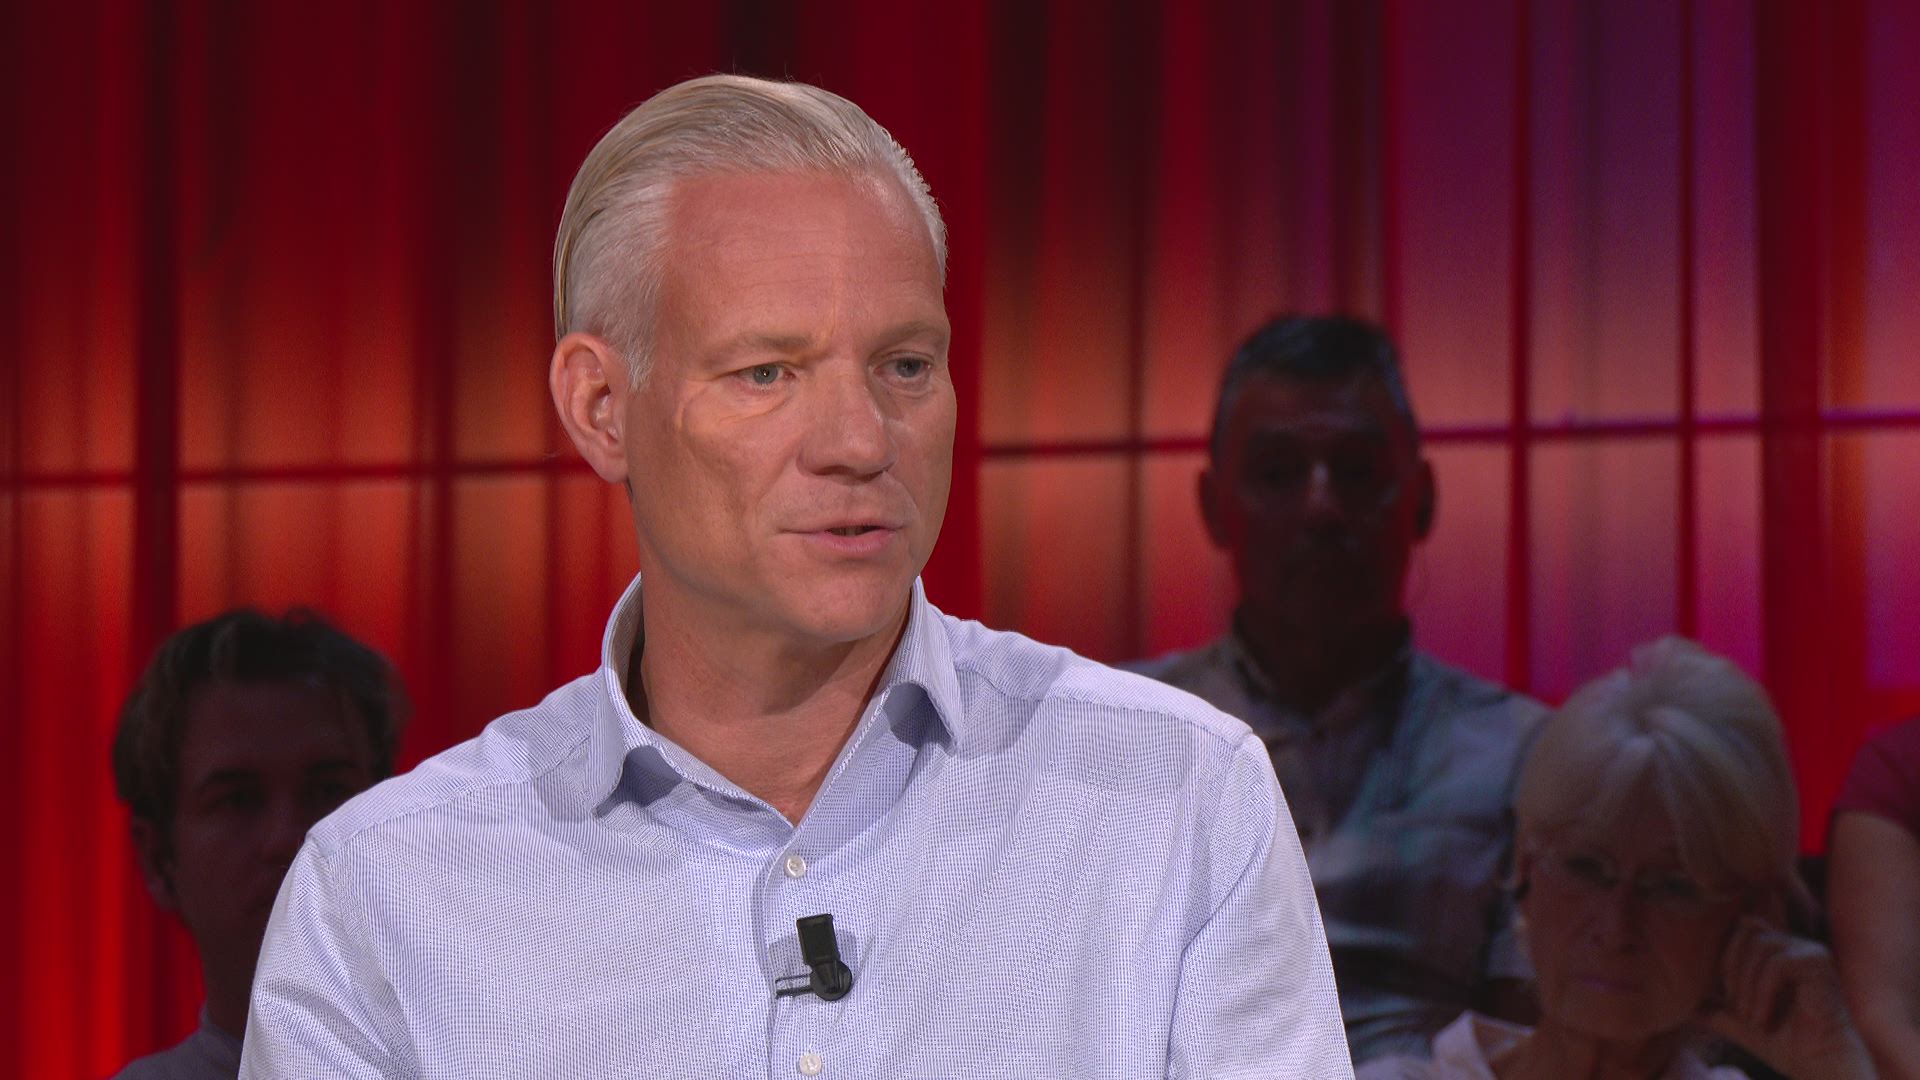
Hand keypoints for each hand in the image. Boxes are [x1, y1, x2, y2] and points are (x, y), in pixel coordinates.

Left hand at [1698, 916, 1876, 1079]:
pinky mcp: (1819, 963)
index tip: (1724, 998)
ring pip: (1759, 945)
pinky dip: (1762, 992)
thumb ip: (1711, 1006)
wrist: (1819, 1065)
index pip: (1738, 929)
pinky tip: (1763, 1020)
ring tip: (1751, 1019)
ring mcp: (1809, 950)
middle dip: (1731, 970)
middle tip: (1737, 1010)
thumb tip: (1677, 1002)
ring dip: (1746, 985)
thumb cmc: (1782, 1043)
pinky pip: (1777, 964)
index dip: (1723, 959)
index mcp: (1776, 950)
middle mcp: (1794, 944)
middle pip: (1745, 930)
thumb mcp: (1736, 1020)